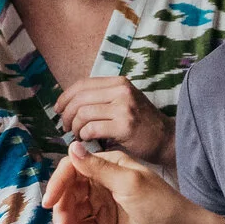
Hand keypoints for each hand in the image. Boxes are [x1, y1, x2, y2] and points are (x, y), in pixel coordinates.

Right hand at [42, 145, 201, 223]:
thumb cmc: (162, 206)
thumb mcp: (129, 184)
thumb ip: (99, 168)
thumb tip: (72, 146)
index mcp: (110, 165)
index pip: (74, 169)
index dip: (58, 184)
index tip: (49, 202)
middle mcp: (103, 182)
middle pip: (70, 193)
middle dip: (62, 212)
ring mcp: (104, 205)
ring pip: (74, 213)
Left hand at [52, 77, 171, 164]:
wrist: (166, 138)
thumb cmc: (140, 123)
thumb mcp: (124, 101)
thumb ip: (102, 98)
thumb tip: (69, 102)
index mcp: (118, 82)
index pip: (82, 84)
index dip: (65, 97)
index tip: (58, 109)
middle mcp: (121, 91)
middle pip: (79, 98)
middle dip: (66, 114)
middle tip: (65, 127)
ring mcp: (124, 107)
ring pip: (83, 114)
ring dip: (75, 127)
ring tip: (78, 135)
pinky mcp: (124, 125)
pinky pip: (92, 128)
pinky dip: (84, 136)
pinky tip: (88, 140)